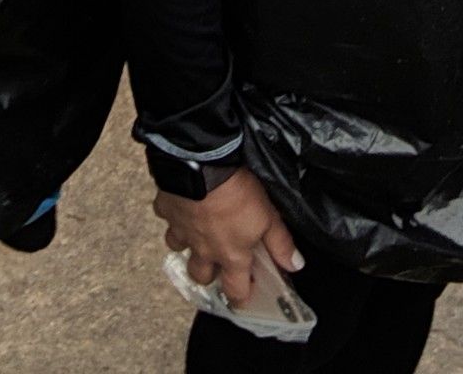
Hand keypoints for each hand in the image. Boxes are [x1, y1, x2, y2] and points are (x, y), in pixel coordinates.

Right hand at [155, 168, 302, 308]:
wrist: (201, 166)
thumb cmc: (237, 193)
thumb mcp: (268, 217)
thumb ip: (281, 243)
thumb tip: (295, 265)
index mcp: (230, 255)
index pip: (234, 291)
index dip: (240, 296)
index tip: (244, 294)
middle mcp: (203, 249)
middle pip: (200, 276)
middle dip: (208, 273)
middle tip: (217, 261)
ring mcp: (182, 231)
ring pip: (179, 248)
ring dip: (187, 244)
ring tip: (196, 231)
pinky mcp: (166, 210)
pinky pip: (166, 218)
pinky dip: (174, 213)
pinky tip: (182, 202)